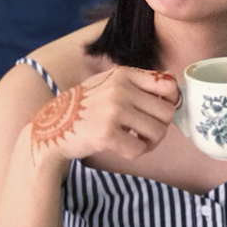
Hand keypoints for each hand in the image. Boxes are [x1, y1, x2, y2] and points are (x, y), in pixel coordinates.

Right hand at [29, 66, 179, 165]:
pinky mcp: (107, 134)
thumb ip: (137, 84)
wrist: (51, 128)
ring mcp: (113, 111)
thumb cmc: (85, 108)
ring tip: (135, 141)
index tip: (159, 112)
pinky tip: (122, 148)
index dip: (171, 102)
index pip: (168, 84)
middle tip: (145, 132)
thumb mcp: (108, 84)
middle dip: (160, 127)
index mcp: (123, 74)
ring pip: (158, 132)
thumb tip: (174, 91)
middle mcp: (120, 89)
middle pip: (167, 112)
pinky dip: (135, 153)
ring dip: (150, 142)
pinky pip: (139, 149)